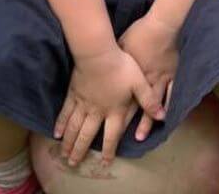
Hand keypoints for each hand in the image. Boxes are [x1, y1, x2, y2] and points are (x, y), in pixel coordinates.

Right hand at [54, 45, 161, 164]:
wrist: (98, 54)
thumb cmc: (122, 67)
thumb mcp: (140, 83)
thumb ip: (149, 101)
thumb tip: (162, 117)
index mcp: (114, 110)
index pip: (112, 135)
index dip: (109, 150)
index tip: (105, 161)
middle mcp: (97, 111)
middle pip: (87, 135)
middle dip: (81, 151)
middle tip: (74, 163)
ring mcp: (83, 104)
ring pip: (74, 128)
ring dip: (69, 142)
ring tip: (64, 154)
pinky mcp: (73, 94)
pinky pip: (65, 113)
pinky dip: (60, 124)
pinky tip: (56, 133)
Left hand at [118, 12, 179, 140]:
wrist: (160, 27)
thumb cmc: (139, 34)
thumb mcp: (121, 45)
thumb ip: (116, 59)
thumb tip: (105, 63)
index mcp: (130, 76)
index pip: (121, 100)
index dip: (114, 115)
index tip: (107, 129)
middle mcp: (144, 82)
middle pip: (134, 107)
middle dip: (126, 124)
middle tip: (117, 140)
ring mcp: (160, 80)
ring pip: (152, 105)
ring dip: (146, 121)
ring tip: (142, 136)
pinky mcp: (173, 74)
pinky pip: (171, 93)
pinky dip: (169, 105)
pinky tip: (167, 116)